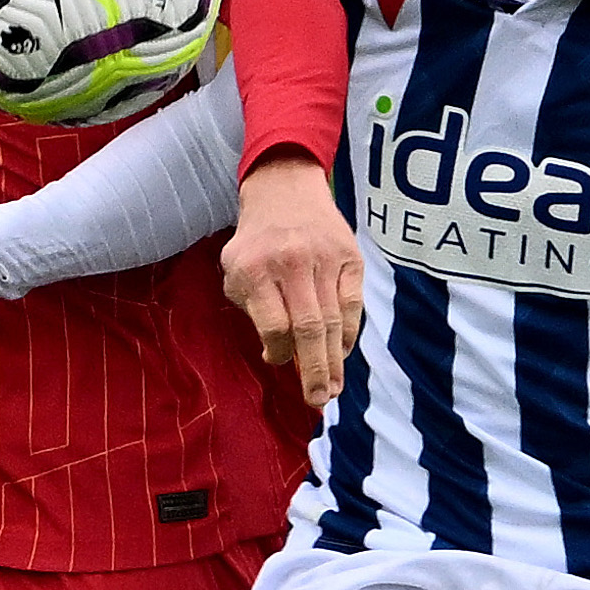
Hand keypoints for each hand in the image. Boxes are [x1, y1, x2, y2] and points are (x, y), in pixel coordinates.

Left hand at [220, 150, 363, 408]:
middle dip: (314, 371)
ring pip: (334, 320)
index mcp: (256, 268)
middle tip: (318, 401)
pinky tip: (343, 353)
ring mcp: (325, 258)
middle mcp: (292, 263)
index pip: (273, 325)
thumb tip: (277, 356)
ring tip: (333, 388)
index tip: (277, 361)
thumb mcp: (236, 269)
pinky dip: (349, 333)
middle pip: (308, 328)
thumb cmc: (257, 240)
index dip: (277, 351)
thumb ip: (252, 309)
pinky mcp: (350, 256)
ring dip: (335, 360)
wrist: (285, 188)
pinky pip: (353, 304)